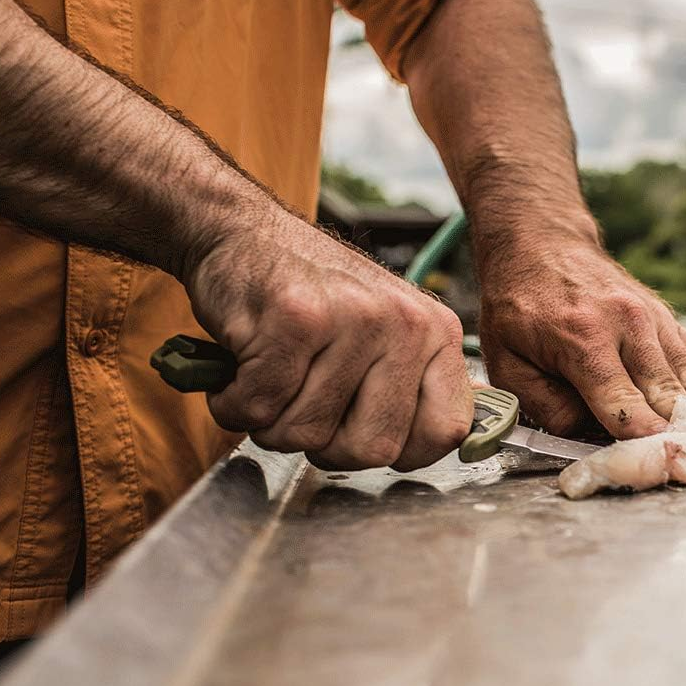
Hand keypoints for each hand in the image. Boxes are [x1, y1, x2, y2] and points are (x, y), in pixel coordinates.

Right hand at [182, 208, 473, 470]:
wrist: (244, 233)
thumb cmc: (312, 299)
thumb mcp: (386, 337)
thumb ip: (413, 389)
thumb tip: (450, 444)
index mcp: (437, 334)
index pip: (445, 433)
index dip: (398, 452)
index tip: (363, 433)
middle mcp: (405, 323)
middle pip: (374, 449)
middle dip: (326, 446)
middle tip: (305, 408)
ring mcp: (352, 318)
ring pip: (308, 434)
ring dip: (272, 423)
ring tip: (272, 379)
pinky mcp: (294, 318)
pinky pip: (260, 408)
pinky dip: (235, 404)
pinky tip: (241, 371)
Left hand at [476, 236, 685, 437]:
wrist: (541, 243)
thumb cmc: (519, 307)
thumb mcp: (507, 361)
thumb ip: (545, 405)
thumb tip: (590, 437)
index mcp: (583, 339)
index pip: (622, 402)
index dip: (643, 438)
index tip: (666, 462)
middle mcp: (628, 326)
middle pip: (666, 394)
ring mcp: (655, 320)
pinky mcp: (670, 320)